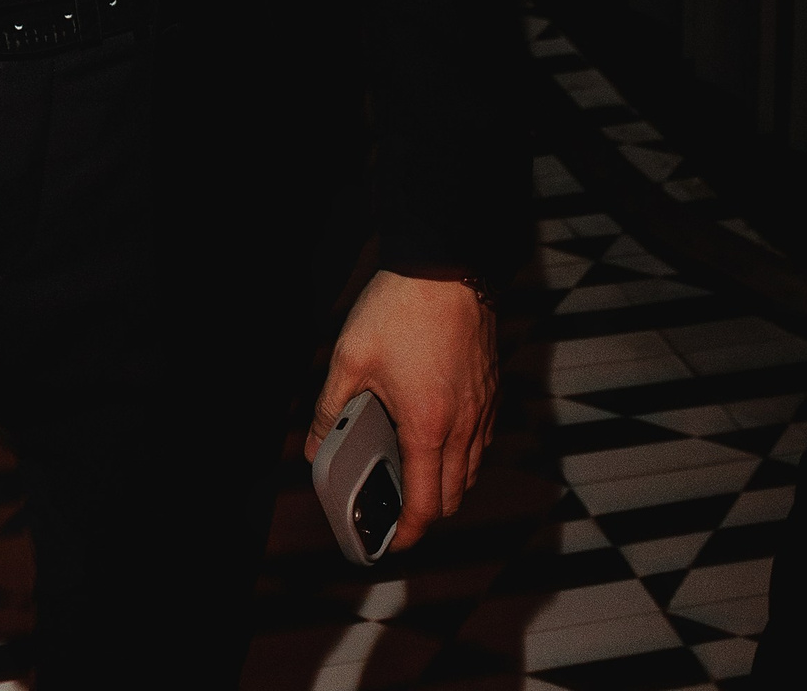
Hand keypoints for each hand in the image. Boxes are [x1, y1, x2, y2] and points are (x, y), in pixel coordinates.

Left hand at [304, 270, 497, 550]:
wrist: (446, 263)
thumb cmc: (401, 308)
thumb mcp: (350, 358)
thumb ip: (328, 408)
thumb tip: (314, 446)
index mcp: (428, 427)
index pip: (424, 505)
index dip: (408, 533)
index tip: (393, 542)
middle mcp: (464, 426)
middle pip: (453, 497)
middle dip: (426, 514)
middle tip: (397, 509)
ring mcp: (483, 407)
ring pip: (472, 470)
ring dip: (446, 485)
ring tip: (414, 475)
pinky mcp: (491, 387)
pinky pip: (483, 440)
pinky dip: (464, 455)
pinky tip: (439, 436)